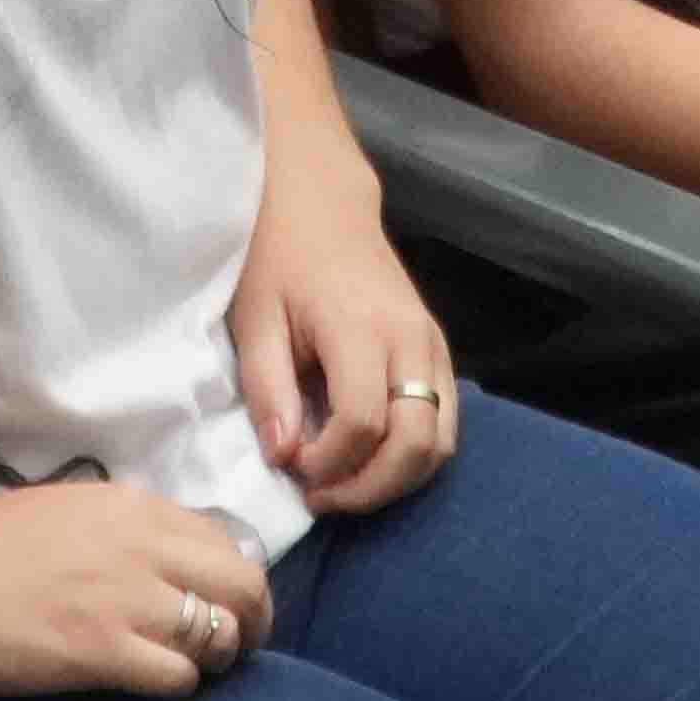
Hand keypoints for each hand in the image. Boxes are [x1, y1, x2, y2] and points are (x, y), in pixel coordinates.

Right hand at [0, 481, 275, 699]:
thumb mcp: (67, 513)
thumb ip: (123, 533)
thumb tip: (168, 566)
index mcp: (132, 505)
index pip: (226, 541)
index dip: (236, 581)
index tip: (225, 607)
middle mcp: (141, 544)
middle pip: (245, 585)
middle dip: (253, 622)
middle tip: (235, 650)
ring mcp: (124, 598)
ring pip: (222, 634)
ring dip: (217, 660)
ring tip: (191, 670)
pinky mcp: (99, 651)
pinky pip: (179, 676)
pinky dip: (178, 686)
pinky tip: (147, 685)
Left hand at [229, 189, 459, 515]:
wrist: (322, 204)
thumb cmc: (278, 257)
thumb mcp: (254, 319)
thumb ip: (268, 390)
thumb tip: (284, 456)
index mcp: (360, 326)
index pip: (363, 423)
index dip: (328, 463)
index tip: (290, 464)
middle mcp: (411, 339)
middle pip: (416, 444)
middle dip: (369, 488)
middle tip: (319, 495)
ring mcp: (434, 345)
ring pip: (441, 442)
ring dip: (395, 480)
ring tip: (342, 484)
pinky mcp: (440, 351)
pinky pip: (445, 423)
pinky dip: (413, 456)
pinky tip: (368, 459)